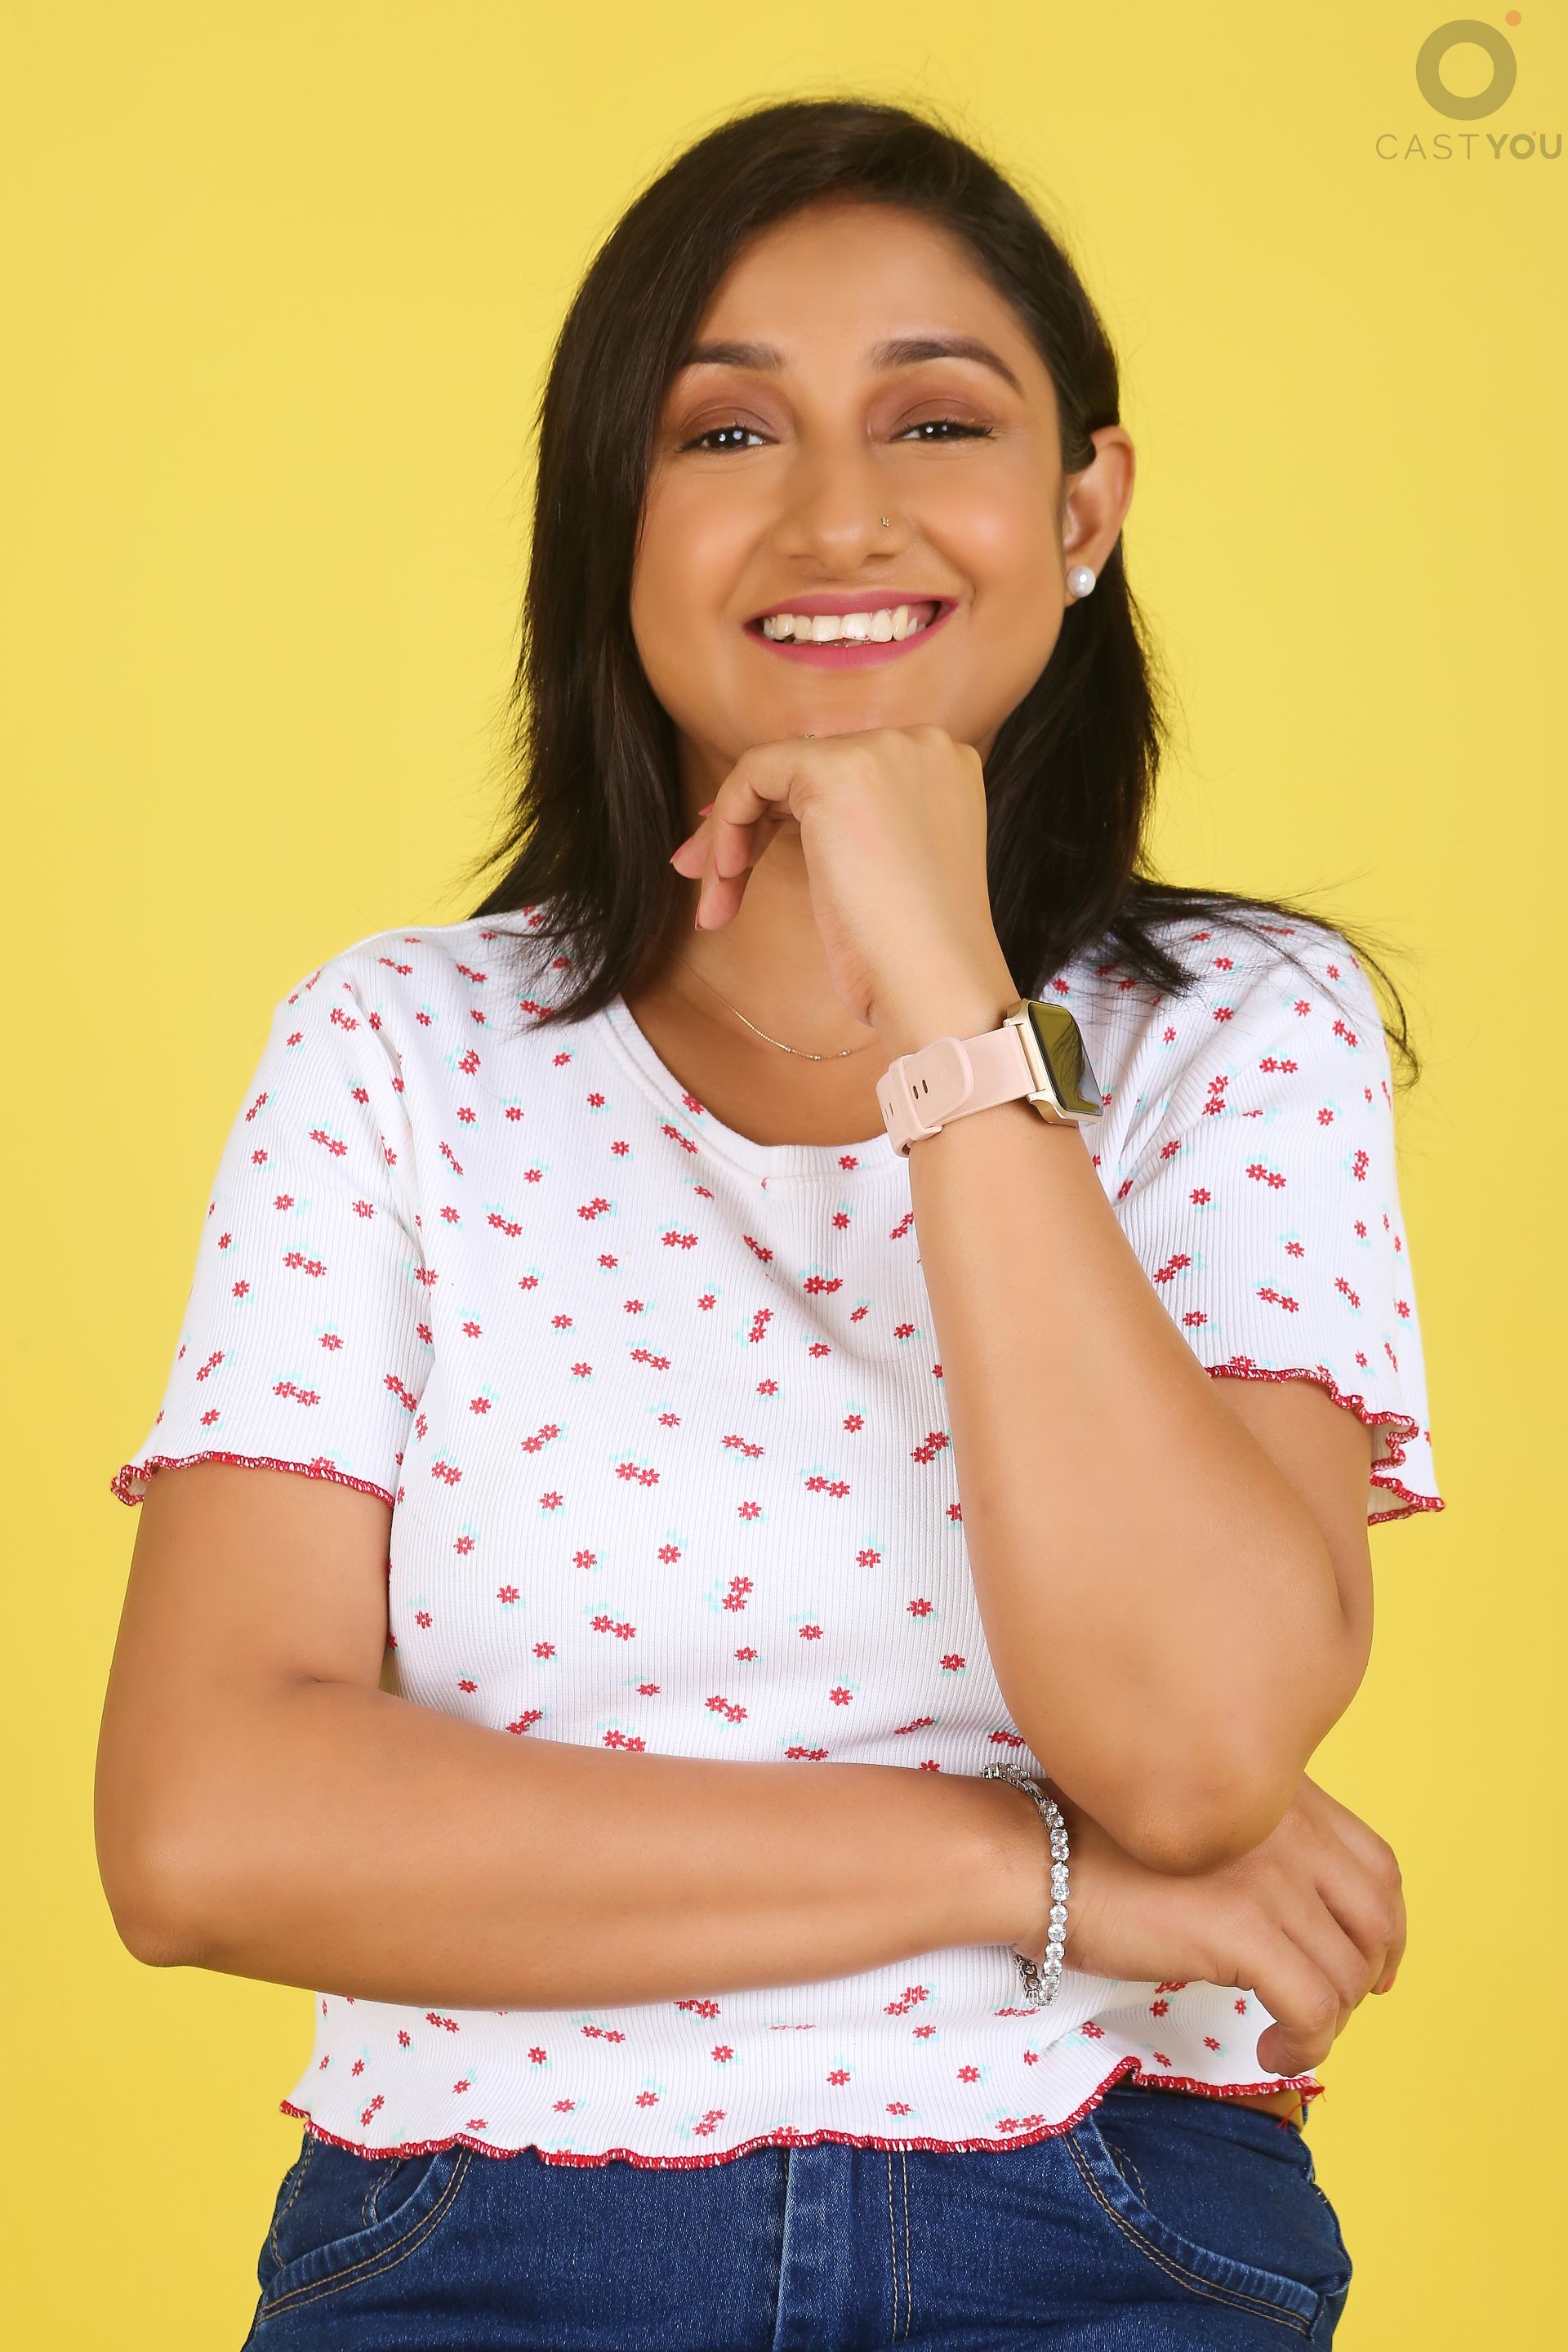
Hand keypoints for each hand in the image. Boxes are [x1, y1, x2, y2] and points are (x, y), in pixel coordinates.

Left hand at [667, 726, 1017, 1053]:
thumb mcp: (888, 877)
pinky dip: (727, 825)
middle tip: (711, 885)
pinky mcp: (836, 769)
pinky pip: (754, 775)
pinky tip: (724, 880)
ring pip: (774, 773)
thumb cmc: (912, 958)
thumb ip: (854, 833)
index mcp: (943, 770)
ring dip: (730, 838)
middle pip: (805, 772)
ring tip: (714, 903)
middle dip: (747, 827)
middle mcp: (919, 746)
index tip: (741, 865)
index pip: (843, 775)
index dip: (784, 817)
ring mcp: (882, 751)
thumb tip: (767, 821)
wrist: (936, 987)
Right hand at [1017, 1776, 1405, 2078]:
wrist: (1036, 1857)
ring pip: (1347, 1975)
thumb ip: (1247, 1842)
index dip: (1387, 1924)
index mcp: (1279, 1798)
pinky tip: (1268, 2051)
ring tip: (1284, 2037)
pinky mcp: (1243, 1931)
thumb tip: (1285, 1908)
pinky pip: (1313, 2010)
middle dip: (1369, 1977)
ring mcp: (1270, 1878)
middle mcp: (1288, 1829)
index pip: (1377, 1863)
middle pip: (1377, 1919)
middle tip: (1337, 2011)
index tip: (1372, 1963)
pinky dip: (1305, 2045)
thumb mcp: (1192, 1822)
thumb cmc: (1091, 1843)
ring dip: (1328, 2022)